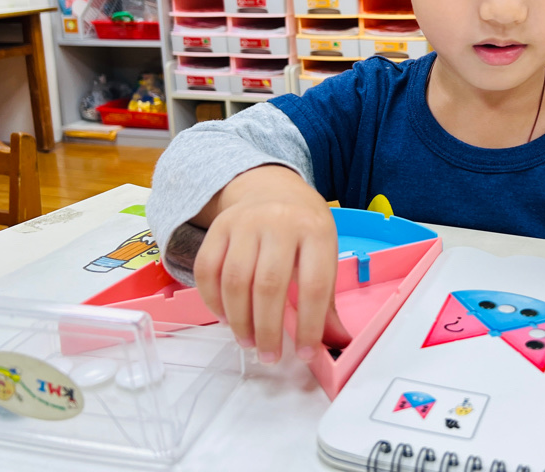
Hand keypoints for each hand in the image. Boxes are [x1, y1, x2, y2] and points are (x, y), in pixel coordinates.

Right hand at [192, 165, 351, 364]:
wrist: (271, 187)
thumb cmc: (302, 227)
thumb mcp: (324, 252)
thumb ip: (327, 299)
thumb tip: (337, 342)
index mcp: (315, 230)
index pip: (314, 285)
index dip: (310, 325)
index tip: (306, 353)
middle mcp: (280, 222)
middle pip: (269, 285)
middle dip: (268, 329)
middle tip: (269, 356)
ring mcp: (245, 222)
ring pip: (235, 281)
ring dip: (239, 321)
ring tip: (248, 342)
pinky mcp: (218, 227)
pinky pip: (207, 270)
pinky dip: (213, 301)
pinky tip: (226, 318)